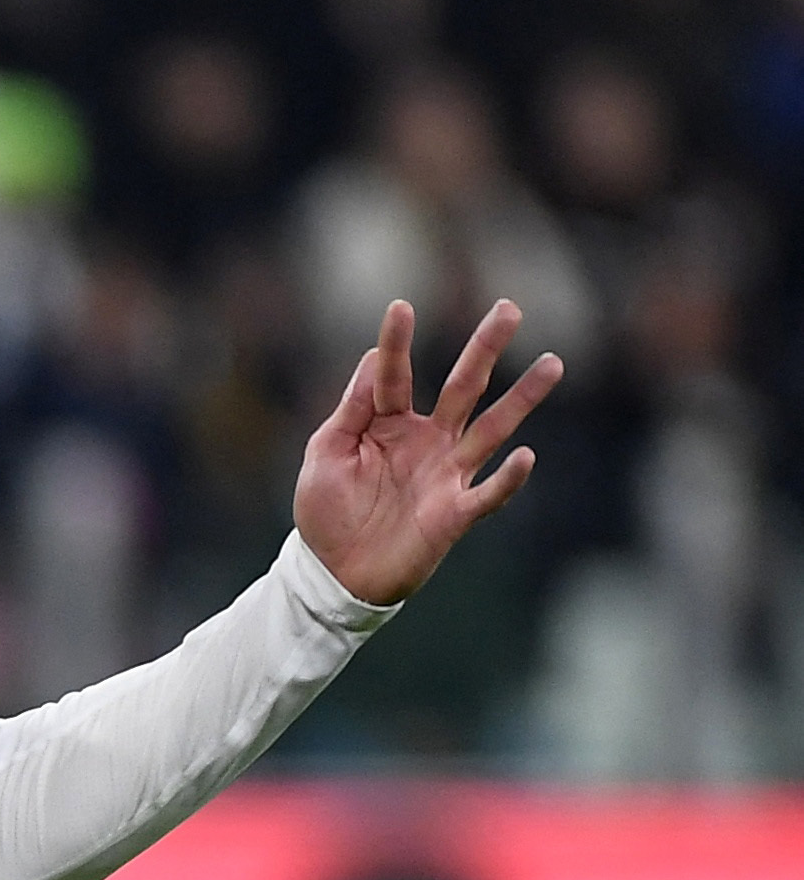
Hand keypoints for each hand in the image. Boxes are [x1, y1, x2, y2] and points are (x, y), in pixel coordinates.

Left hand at [294, 299, 563, 606]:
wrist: (335, 573)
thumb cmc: (326, 512)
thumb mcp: (326, 454)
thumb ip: (351, 411)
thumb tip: (372, 359)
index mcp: (388, 424)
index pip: (394, 376)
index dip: (397, 343)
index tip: (401, 305)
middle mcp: (426, 441)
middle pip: (461, 387)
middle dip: (485, 350)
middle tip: (510, 308)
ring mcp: (445, 474)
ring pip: (490, 429)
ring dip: (521, 399)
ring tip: (552, 363)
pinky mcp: (454, 513)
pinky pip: (488, 493)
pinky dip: (508, 478)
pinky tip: (526, 456)